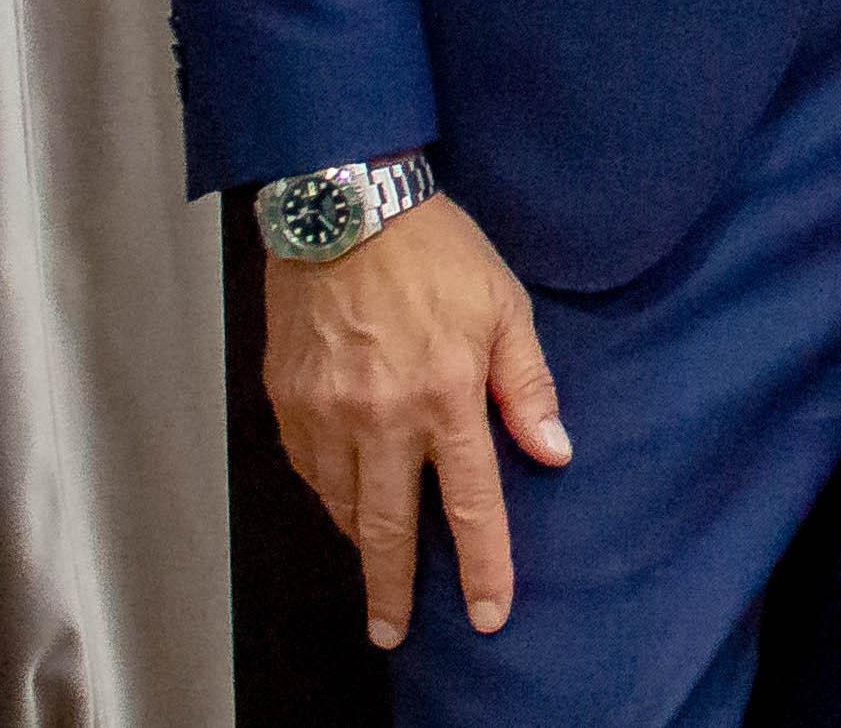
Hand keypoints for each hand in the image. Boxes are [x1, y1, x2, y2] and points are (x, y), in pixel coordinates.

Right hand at [260, 193, 570, 647]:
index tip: (488, 613)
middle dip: (393, 590)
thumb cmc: (434, 251)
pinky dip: (325, 493)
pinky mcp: (287, 402)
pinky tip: (341, 498)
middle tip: (393, 632)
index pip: (471, 505)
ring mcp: (327, 414)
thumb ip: (527, 386)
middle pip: (389, 529)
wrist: (346, 207)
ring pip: (340, 505)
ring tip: (375, 565)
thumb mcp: (505, 307)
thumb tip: (553, 450)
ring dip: (359, 542)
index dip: (482, 566)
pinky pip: (306, 470)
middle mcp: (383, 417)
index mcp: (447, 396)